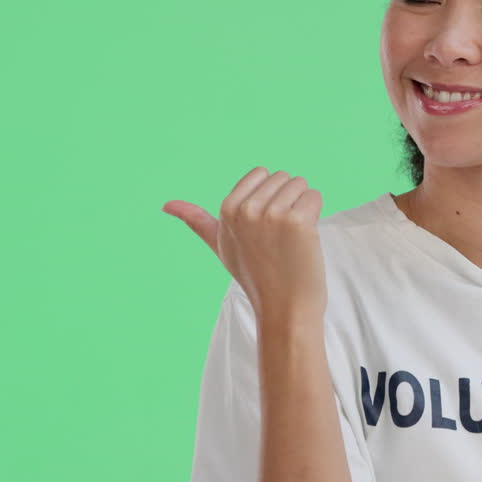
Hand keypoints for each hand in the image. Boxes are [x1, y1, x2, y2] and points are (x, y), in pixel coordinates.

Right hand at [162, 166, 326, 328]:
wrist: (284, 308)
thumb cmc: (255, 276)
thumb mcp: (220, 245)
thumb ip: (197, 221)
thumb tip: (166, 204)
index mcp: (227, 209)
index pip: (262, 173)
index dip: (271, 197)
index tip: (265, 226)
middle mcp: (246, 209)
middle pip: (283, 177)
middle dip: (288, 202)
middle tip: (280, 237)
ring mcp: (271, 214)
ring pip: (300, 185)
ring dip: (303, 208)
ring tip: (292, 238)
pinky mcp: (297, 222)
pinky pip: (315, 197)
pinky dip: (315, 215)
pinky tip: (304, 240)